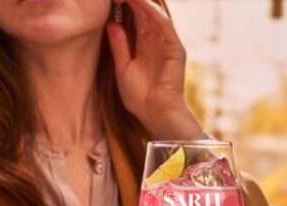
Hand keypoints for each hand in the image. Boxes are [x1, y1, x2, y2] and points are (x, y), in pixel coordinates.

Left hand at [106, 0, 201, 139]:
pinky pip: (165, 25)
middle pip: (144, 12)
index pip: (134, 17)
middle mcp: (156, 41)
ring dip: (142, 1)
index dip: (123, 4)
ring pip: (155, 14)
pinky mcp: (175, 49)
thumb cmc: (139, 97)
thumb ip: (119, 45)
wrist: (155, 114)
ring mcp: (167, 44)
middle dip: (132, 0)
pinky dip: (154, 12)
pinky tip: (141, 3)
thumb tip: (111, 24)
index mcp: (143, 45)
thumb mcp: (122, 67)